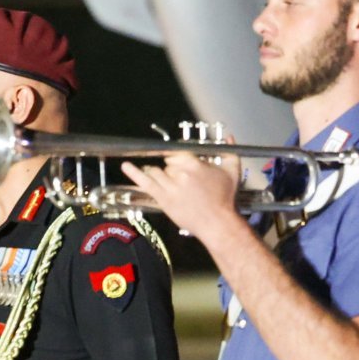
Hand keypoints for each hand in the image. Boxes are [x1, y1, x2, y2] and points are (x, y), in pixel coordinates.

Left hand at [119, 151, 241, 242]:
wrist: (218, 223)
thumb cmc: (226, 198)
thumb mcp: (232, 171)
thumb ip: (230, 150)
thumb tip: (229, 136)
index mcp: (195, 163)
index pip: (177, 154)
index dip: (177, 159)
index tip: (178, 162)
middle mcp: (181, 173)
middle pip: (167, 164)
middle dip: (171, 170)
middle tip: (177, 179)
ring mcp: (171, 186)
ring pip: (156, 172)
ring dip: (157, 173)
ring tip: (162, 179)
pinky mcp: (164, 199)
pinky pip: (146, 183)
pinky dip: (134, 174)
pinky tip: (126, 166)